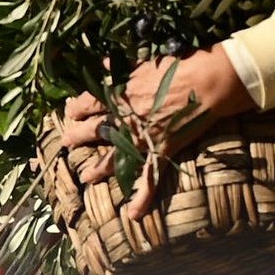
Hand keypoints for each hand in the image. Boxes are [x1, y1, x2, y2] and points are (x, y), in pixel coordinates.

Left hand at [60, 45, 254, 219]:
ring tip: (85, 177)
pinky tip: (133, 214)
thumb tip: (99, 66)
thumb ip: (119, 66)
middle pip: (93, 130)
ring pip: (112, 158)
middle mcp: (125, 119)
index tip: (71, 111)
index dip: (76, 108)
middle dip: (77, 137)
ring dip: (97, 169)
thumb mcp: (142, 61)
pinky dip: (142, 197)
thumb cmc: (177, 66)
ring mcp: (142, 138)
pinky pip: (150, 177)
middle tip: (68, 142)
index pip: (87, 103)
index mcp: (119, 94)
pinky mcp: (162, 150)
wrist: (207, 82)